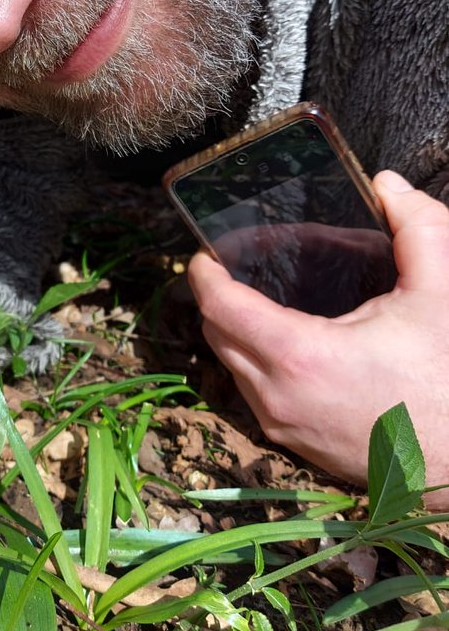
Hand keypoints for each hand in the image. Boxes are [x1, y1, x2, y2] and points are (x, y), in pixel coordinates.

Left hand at [188, 172, 448, 507]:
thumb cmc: (447, 382)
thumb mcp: (438, 294)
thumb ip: (417, 228)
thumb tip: (388, 185)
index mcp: (299, 356)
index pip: (221, 307)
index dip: (205, 274)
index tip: (206, 254)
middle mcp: (277, 397)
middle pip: (217, 337)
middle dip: (218, 300)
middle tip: (234, 270)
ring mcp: (283, 426)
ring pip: (233, 369)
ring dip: (236, 334)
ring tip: (258, 302)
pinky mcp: (296, 445)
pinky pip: (255, 396)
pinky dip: (256, 366)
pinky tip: (285, 344)